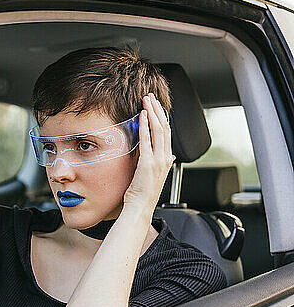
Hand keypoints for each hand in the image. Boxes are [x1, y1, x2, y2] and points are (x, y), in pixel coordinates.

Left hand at [123, 93, 174, 208]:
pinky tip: (142, 115)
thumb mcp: (153, 175)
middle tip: (151, 97)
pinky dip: (145, 126)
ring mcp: (157, 161)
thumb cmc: (142, 194)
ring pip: (159, 130)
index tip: (155, 105)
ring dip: (152, 113)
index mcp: (166, 160)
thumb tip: (167, 156)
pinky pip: (147, 141)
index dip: (162, 117)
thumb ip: (159, 163)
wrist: (140, 209)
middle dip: (158, 110)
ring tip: (147, 100)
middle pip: (165, 128)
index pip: (167, 133)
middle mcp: (164, 159)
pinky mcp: (147, 164)